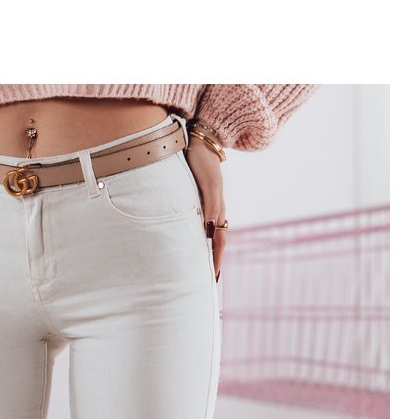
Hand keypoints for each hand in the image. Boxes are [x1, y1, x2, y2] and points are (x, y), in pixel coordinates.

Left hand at [185, 142, 226, 281]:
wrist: (200, 140)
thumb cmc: (203, 161)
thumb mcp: (209, 184)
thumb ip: (211, 207)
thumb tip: (211, 231)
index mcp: (218, 209)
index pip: (219, 240)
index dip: (216, 258)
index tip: (213, 277)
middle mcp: (215, 208)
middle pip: (218, 240)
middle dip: (215, 259)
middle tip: (211, 278)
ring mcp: (209, 203)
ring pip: (212, 232)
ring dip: (210, 249)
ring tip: (205, 264)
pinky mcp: (201, 197)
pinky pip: (205, 222)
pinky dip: (203, 236)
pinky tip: (198, 240)